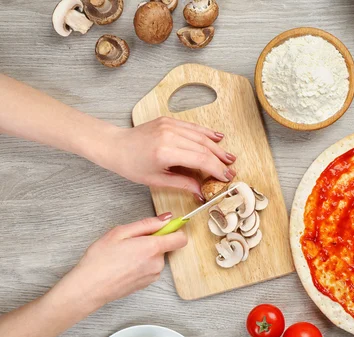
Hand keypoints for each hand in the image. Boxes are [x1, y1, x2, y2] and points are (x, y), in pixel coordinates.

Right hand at [52, 213, 186, 312]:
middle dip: (152, 241)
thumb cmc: (100, 259)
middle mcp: (157, 263)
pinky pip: (150, 268)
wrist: (89, 287)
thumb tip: (166, 218)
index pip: (181, 238)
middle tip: (130, 242)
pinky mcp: (147, 284)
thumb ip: (147, 224)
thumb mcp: (120, 232)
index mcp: (153, 248)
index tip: (164, 227)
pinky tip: (124, 265)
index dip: (174, 230)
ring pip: (156, 257)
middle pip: (165, 246)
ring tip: (124, 255)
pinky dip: (141, 264)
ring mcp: (153, 275)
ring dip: (145, 254)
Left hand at [104, 117, 235, 199]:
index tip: (226, 178)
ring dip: (217, 147)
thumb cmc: (131, 165)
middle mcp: (169, 135)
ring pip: (201, 136)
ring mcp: (169, 125)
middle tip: (231, 171)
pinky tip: (218, 138)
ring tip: (229, 158)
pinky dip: (207, 133)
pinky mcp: (168, 120)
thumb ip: (183, 184)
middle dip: (220, 160)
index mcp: (165, 152)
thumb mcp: (157, 180)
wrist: (115, 146)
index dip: (216, 169)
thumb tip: (202, 191)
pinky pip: (192, 127)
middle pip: (204, 147)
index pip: (200, 159)